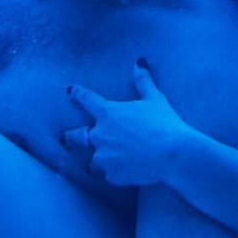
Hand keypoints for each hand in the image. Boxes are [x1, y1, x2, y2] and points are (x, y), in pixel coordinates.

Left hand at [63, 60, 189, 186]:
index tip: (70, 91)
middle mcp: (99, 135)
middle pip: (76, 136)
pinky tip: (124, 171)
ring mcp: (103, 157)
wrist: (171, 154)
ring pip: (92, 160)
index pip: (87, 99)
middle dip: (70, 137)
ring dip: (95, 159)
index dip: (78, 94)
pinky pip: (108, 174)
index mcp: (108, 113)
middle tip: (65, 138)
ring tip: (100, 162)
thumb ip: (143, 81)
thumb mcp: (154, 99)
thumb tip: (139, 62)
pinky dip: (113, 172)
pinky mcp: (111, 175)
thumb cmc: (164, 123)